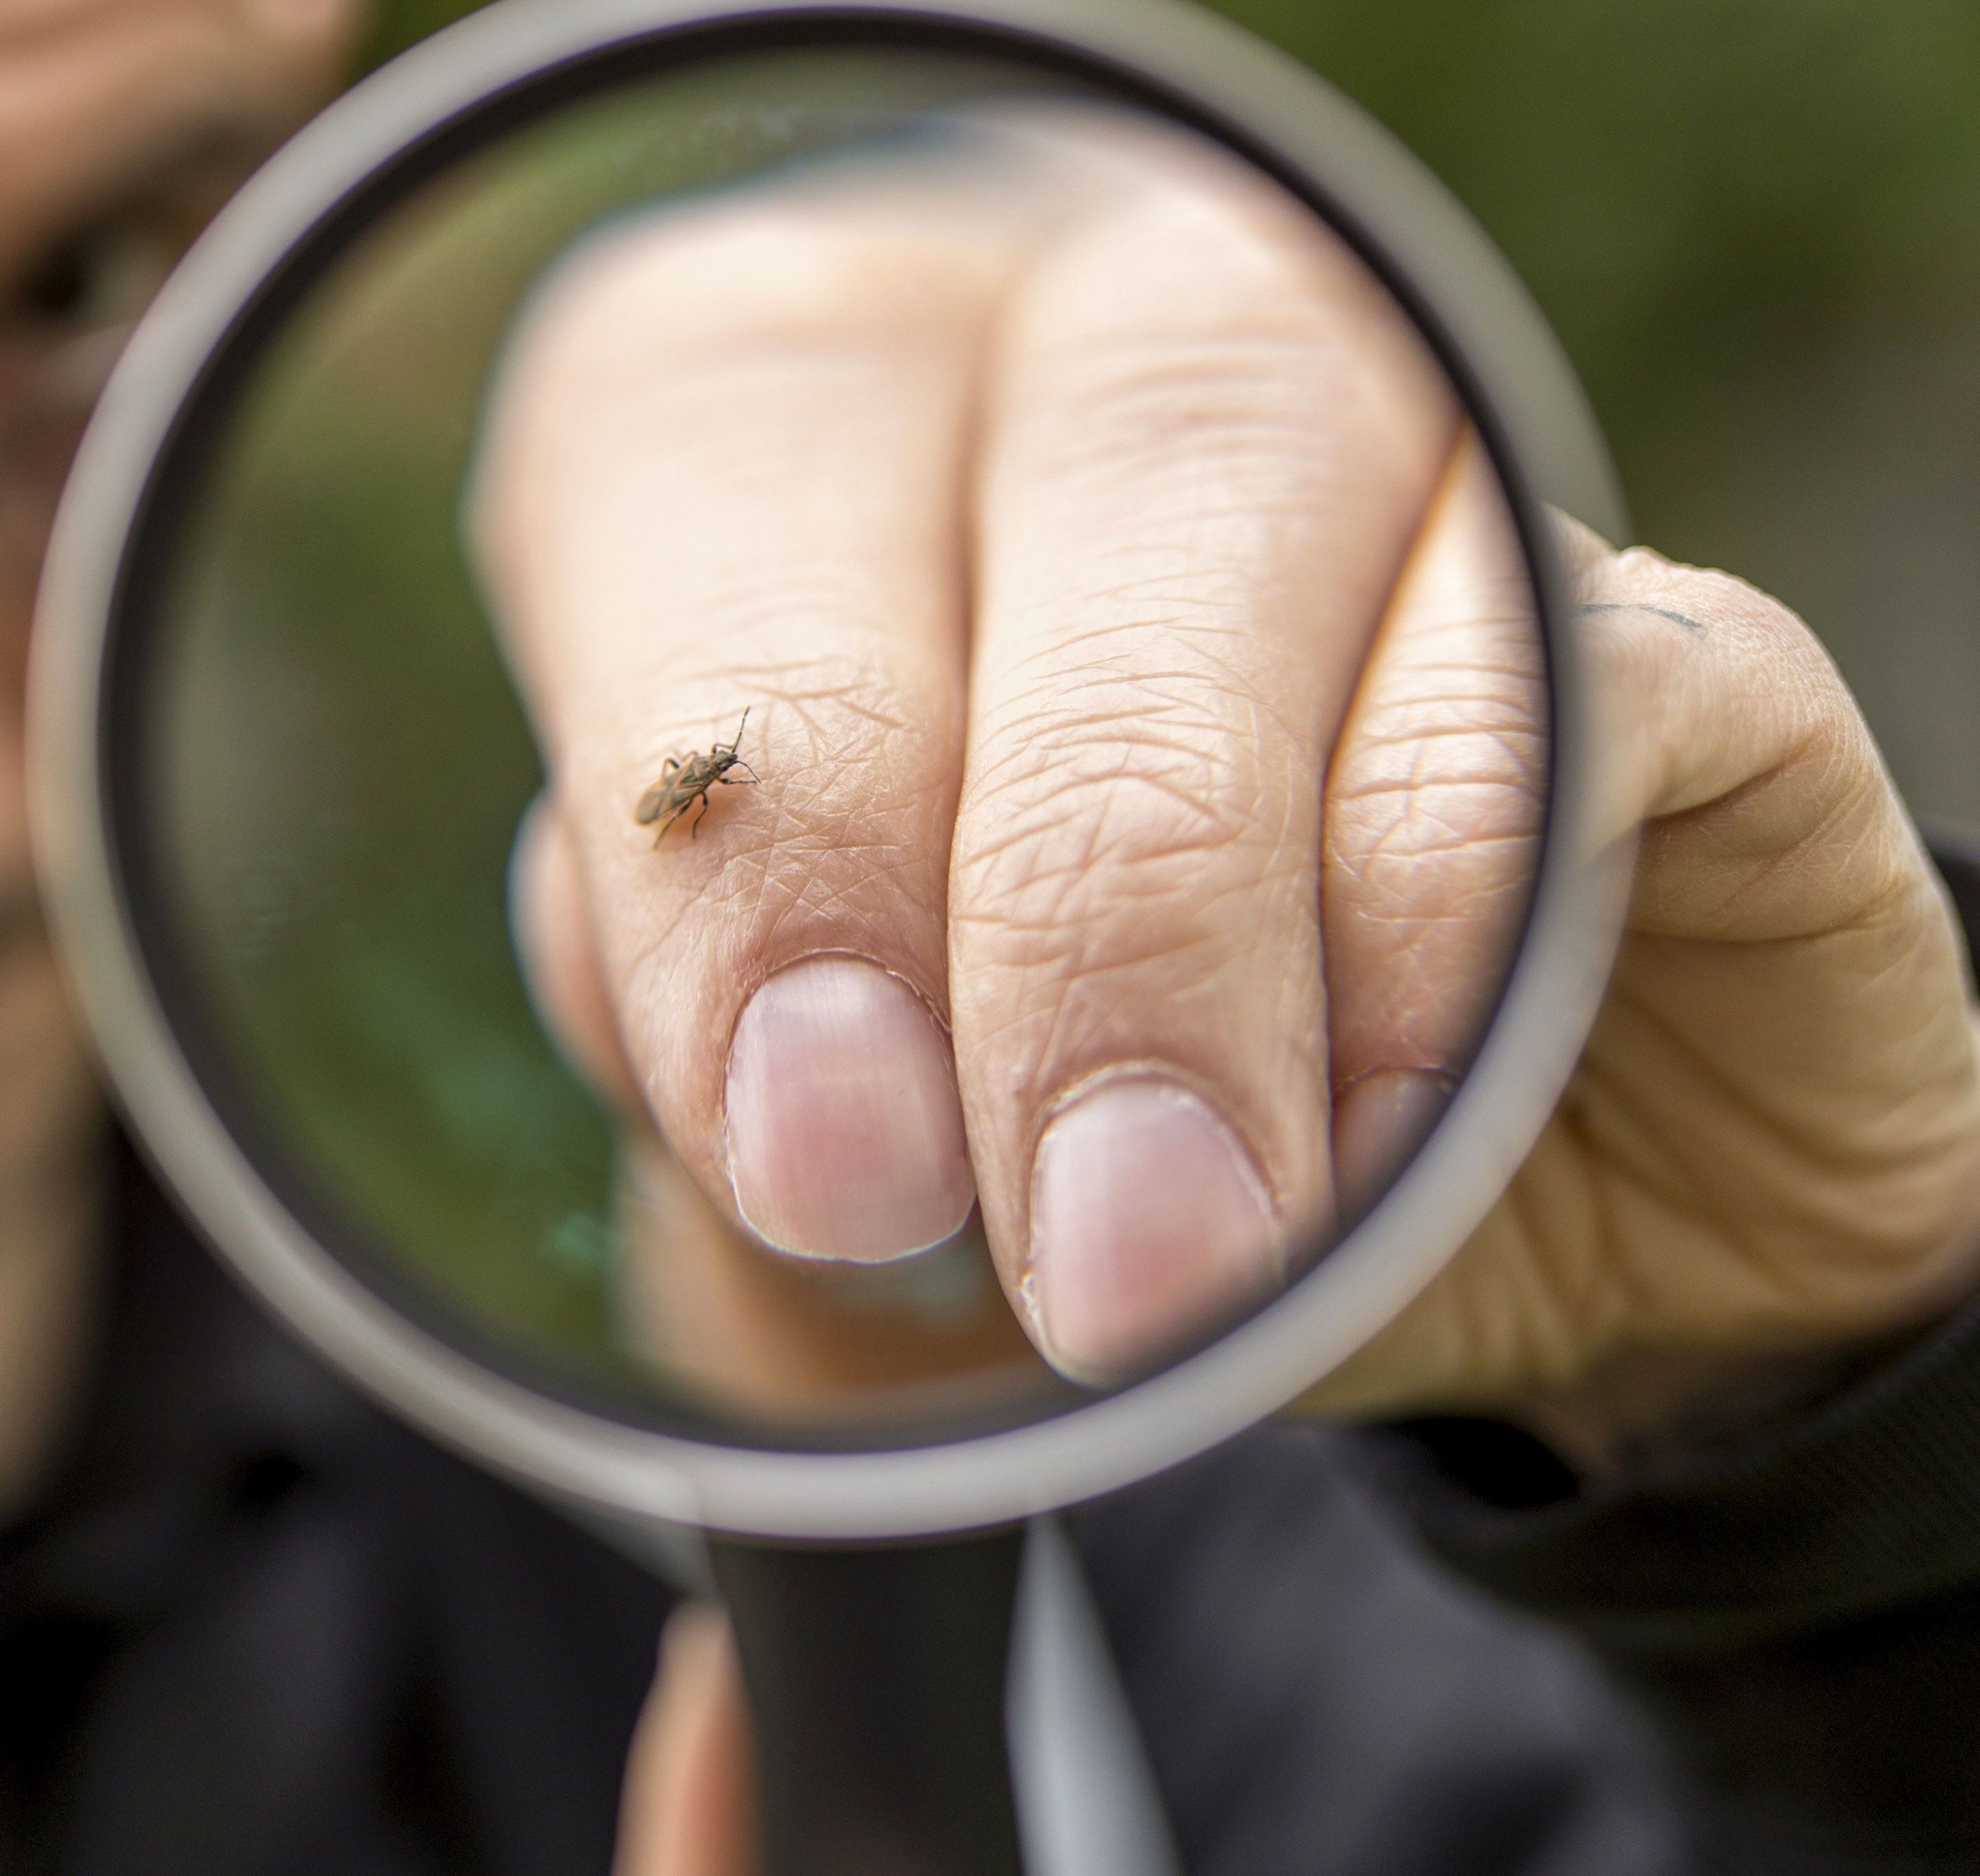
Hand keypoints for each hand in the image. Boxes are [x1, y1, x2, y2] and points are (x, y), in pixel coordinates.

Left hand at [475, 109, 1979, 1449]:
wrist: (1453, 1268)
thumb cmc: (1039, 1157)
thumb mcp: (843, 1160)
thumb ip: (763, 1109)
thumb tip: (789, 1115)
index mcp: (820, 424)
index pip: (699, 435)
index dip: (740, 790)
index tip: (798, 1150)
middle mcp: (1112, 361)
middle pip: (1051, 455)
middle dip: (982, 864)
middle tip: (967, 1213)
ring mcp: (1429, 466)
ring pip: (1304, 497)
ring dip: (1204, 919)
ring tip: (1171, 1249)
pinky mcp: (1701, 643)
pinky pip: (1598, 671)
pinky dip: (1469, 902)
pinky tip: (1397, 1127)